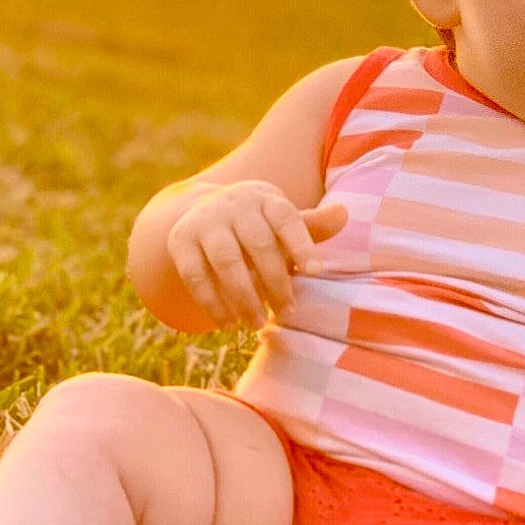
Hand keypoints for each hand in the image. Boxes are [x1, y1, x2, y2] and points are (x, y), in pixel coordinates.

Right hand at [166, 180, 347, 326]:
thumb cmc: (260, 224)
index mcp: (265, 199)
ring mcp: (204, 222)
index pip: (286, 219)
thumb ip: (313, 226)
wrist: (207, 212)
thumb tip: (344, 213)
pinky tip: (228, 324)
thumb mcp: (285, 222)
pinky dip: (212, 304)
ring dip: (244, 298)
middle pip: (258, 244)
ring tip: (257, 323)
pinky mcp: (180, 241)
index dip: (302, 244)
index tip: (316, 272)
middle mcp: (233, 205)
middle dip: (274, 281)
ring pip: (226, 262)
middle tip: (287, 310)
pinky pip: (195, 276)